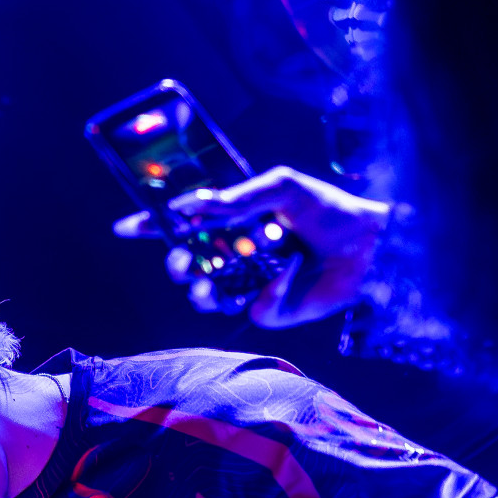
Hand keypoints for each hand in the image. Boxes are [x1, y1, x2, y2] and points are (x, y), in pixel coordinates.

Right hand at [168, 167, 388, 326]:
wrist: (372, 247)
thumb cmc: (330, 209)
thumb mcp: (282, 188)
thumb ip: (237, 198)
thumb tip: (191, 205)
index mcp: (235, 221)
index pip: (185, 224)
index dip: (153, 226)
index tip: (125, 227)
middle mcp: (239, 254)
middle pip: (187, 264)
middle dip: (175, 265)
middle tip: (180, 262)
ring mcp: (252, 283)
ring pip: (207, 295)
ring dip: (199, 291)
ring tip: (204, 286)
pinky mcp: (272, 309)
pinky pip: (252, 309)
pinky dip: (267, 293)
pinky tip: (287, 276)